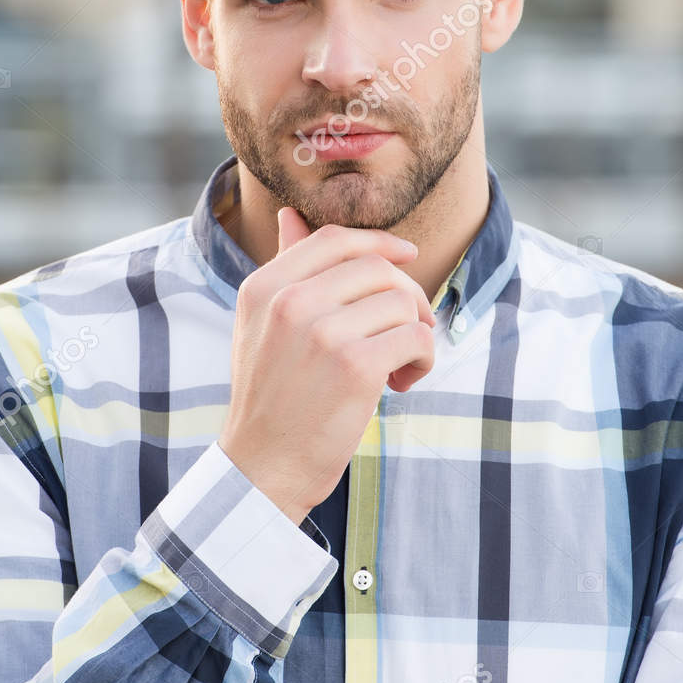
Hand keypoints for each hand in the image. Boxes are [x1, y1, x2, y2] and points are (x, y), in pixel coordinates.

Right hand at [218, 207, 436, 523]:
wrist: (263, 466)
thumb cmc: (269, 397)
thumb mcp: (260, 325)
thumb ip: (284, 269)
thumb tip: (291, 216)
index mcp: (264, 287)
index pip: (335, 240)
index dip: (380, 243)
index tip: (408, 258)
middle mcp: (290, 301)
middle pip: (378, 268)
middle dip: (407, 296)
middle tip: (406, 332)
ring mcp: (322, 332)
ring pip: (403, 302)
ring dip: (417, 332)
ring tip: (399, 366)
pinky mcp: (355, 367)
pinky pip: (417, 338)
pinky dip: (422, 359)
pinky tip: (402, 383)